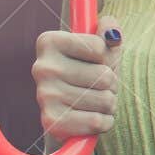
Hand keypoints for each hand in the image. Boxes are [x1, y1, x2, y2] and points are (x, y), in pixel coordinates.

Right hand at [33, 17, 122, 142]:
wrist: (69, 112)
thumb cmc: (89, 72)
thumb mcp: (101, 48)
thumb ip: (109, 34)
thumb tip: (112, 32)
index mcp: (49, 42)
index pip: (100, 47)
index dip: (108, 57)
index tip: (95, 62)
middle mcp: (42, 67)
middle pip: (104, 75)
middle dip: (111, 84)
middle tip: (98, 86)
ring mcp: (44, 95)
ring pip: (105, 99)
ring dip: (109, 103)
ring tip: (95, 102)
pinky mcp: (52, 121)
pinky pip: (97, 121)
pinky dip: (104, 122)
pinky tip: (92, 117)